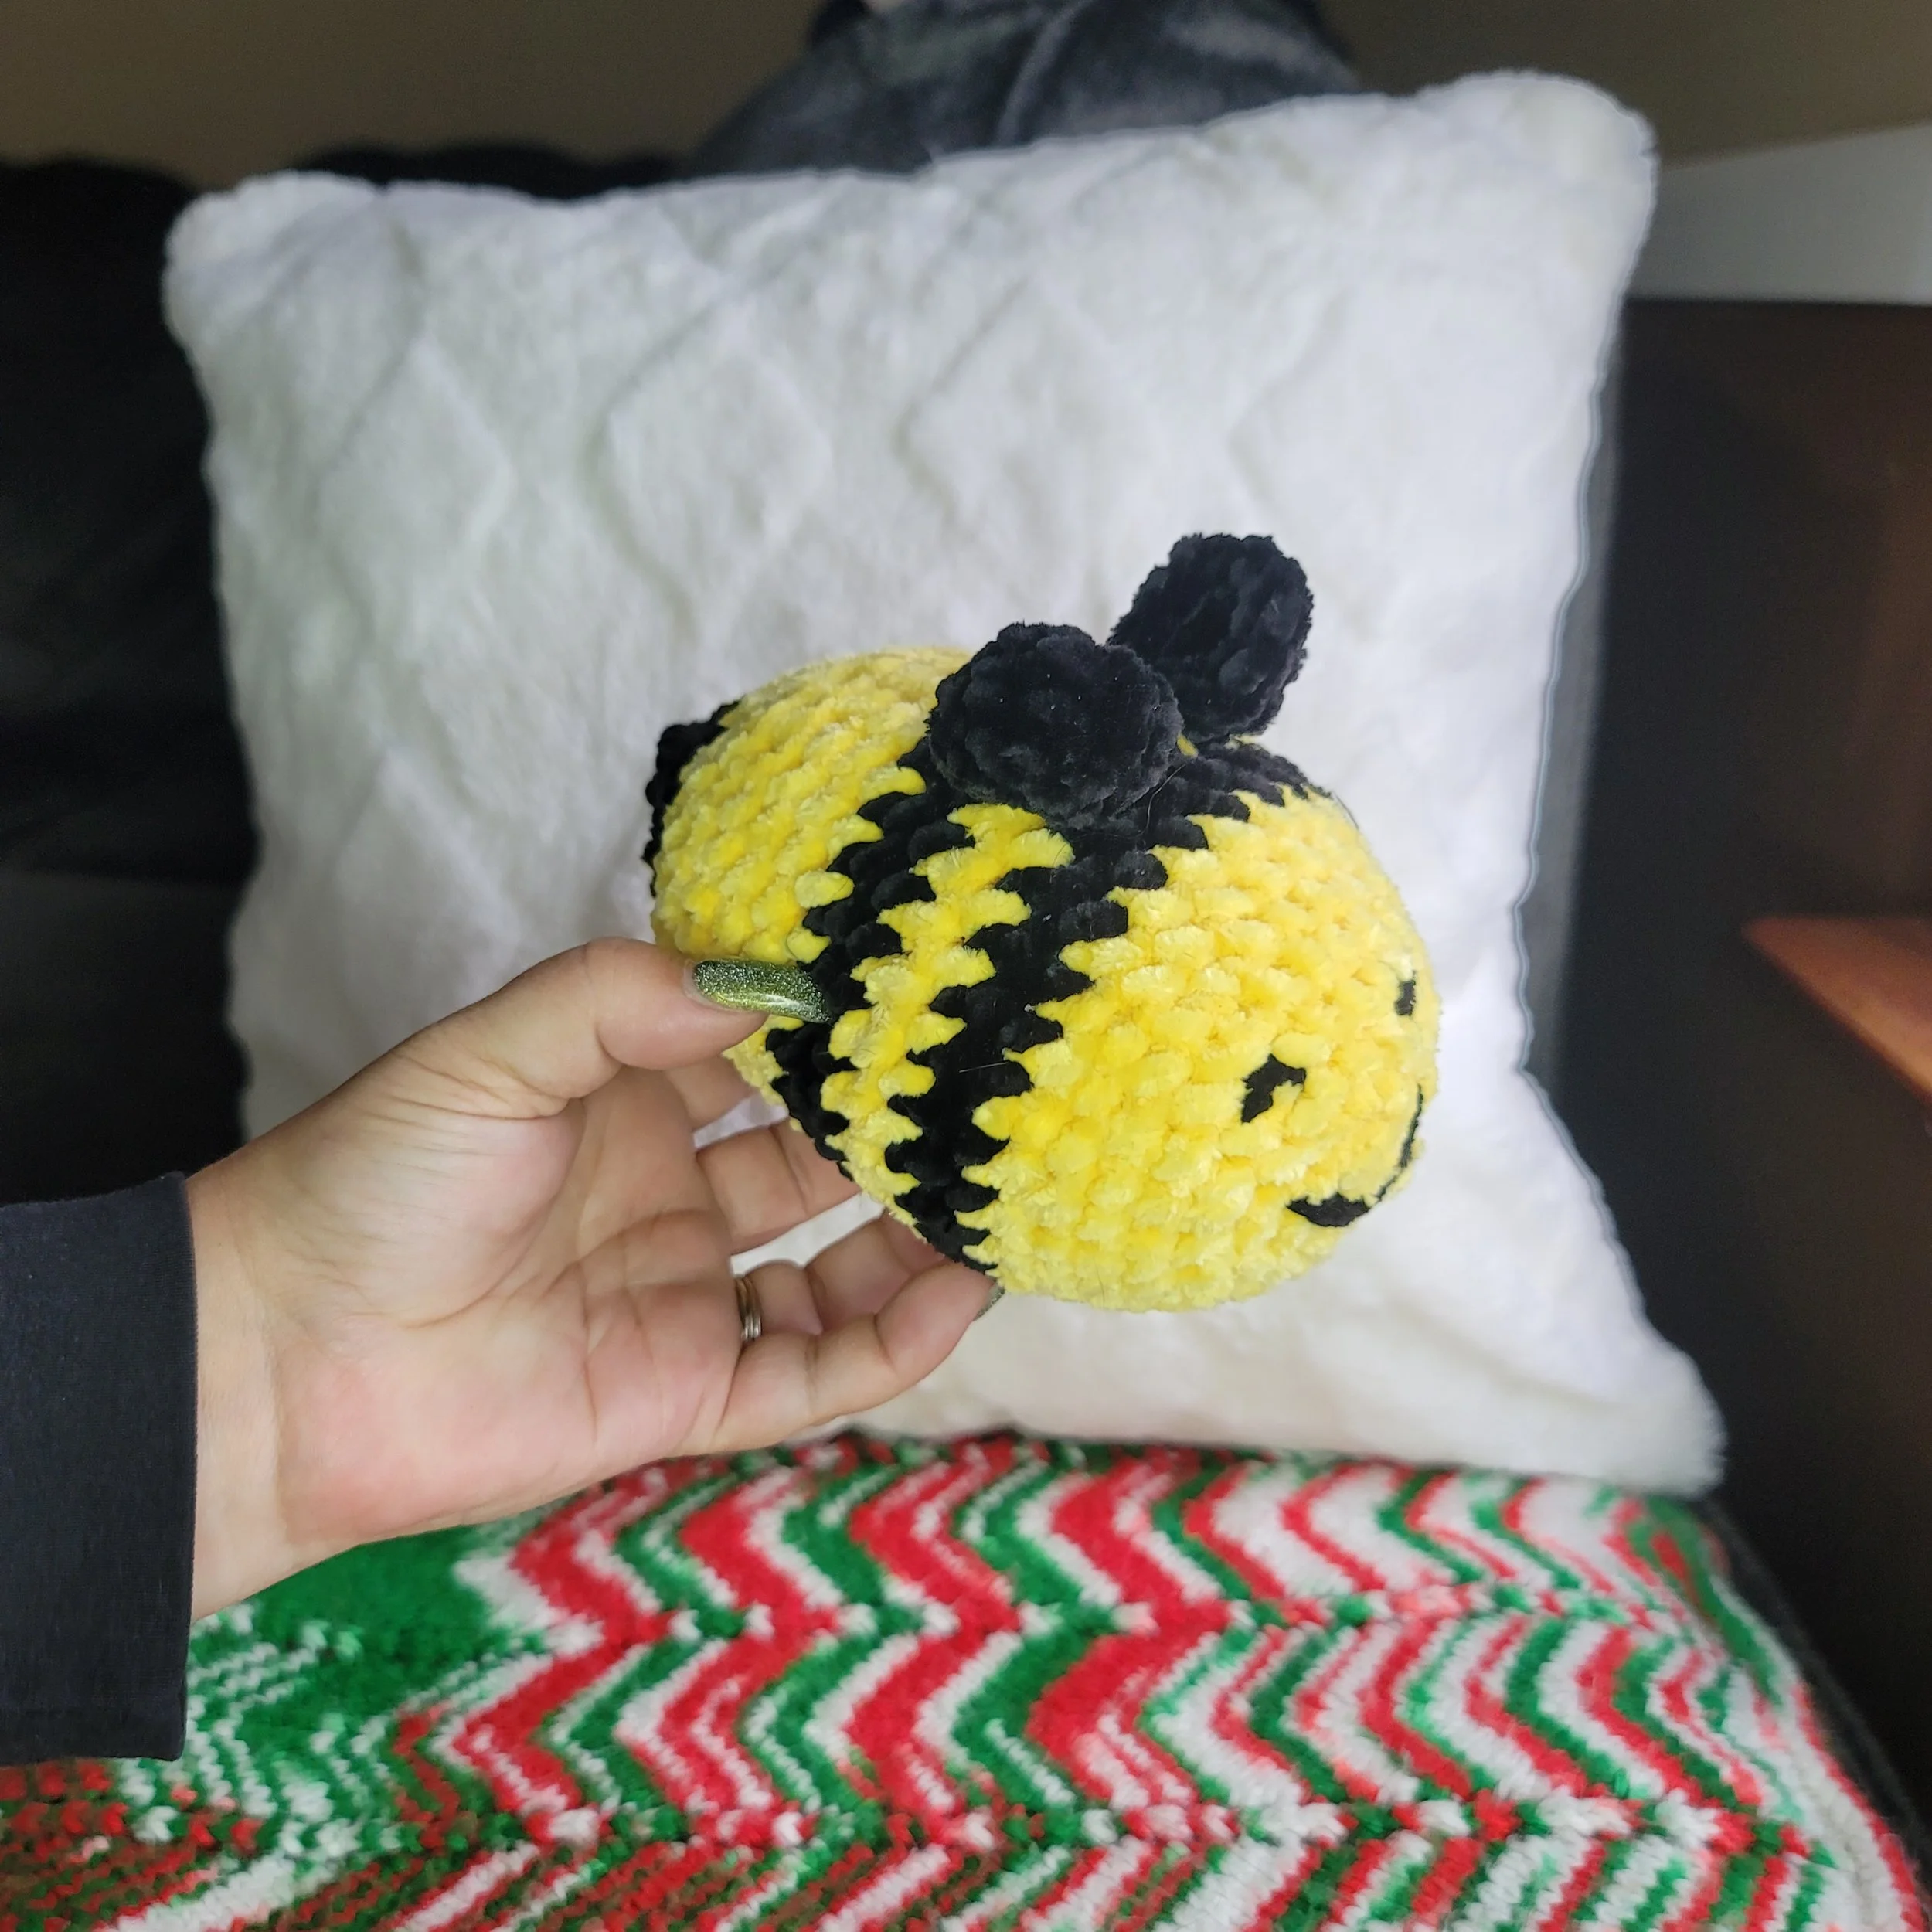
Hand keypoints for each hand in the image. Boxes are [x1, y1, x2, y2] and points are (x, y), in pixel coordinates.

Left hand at [186, 938, 989, 1616]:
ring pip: (834, 1271)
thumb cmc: (368, 1186)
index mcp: (622, 1103)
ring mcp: (681, 1300)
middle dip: (900, 1132)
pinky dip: (889, 1341)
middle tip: (1000, 1095)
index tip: (930, 991)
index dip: (840, 1032)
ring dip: (915, 1239)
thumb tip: (765, 984)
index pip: (761, 1059)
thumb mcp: (488, 1055)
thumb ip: (617, 1001)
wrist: (279, 1364)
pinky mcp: (683, 1397)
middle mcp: (667, 1199)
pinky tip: (956, 1292)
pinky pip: (811, 1376)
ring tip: (1001, 1198)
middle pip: (817, 1161)